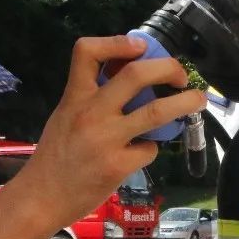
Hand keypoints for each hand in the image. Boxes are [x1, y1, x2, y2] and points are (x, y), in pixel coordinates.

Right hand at [19, 35, 204, 225]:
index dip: (118, 42)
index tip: (140, 46)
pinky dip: (151, 148)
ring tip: (197, 101)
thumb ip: (91, 98)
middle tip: (181, 76)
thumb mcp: (65, 115)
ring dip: (185, 102)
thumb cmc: (54, 156)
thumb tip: (130, 80)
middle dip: (168, 68)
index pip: (88, 52)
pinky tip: (141, 152)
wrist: (41, 197)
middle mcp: (91, 112)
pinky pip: (149, 149)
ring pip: (156, 111)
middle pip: (136, 74)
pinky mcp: (118, 165)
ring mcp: (106, 139)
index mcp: (75, 96)